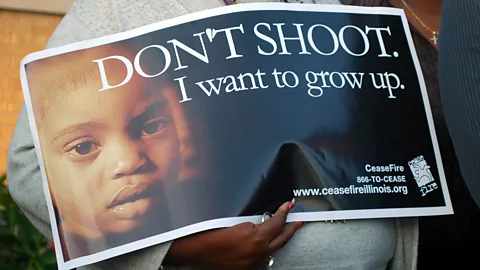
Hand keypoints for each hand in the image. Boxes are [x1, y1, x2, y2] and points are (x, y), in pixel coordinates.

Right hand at [164, 199, 302, 269]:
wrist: (197, 249)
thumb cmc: (212, 231)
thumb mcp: (236, 220)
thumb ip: (255, 220)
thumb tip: (268, 216)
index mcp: (255, 238)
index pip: (277, 222)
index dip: (284, 212)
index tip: (289, 205)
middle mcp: (258, 253)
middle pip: (283, 238)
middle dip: (291, 227)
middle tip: (298, 220)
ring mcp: (254, 264)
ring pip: (274, 250)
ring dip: (280, 239)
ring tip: (286, 230)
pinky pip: (264, 259)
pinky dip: (267, 250)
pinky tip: (268, 244)